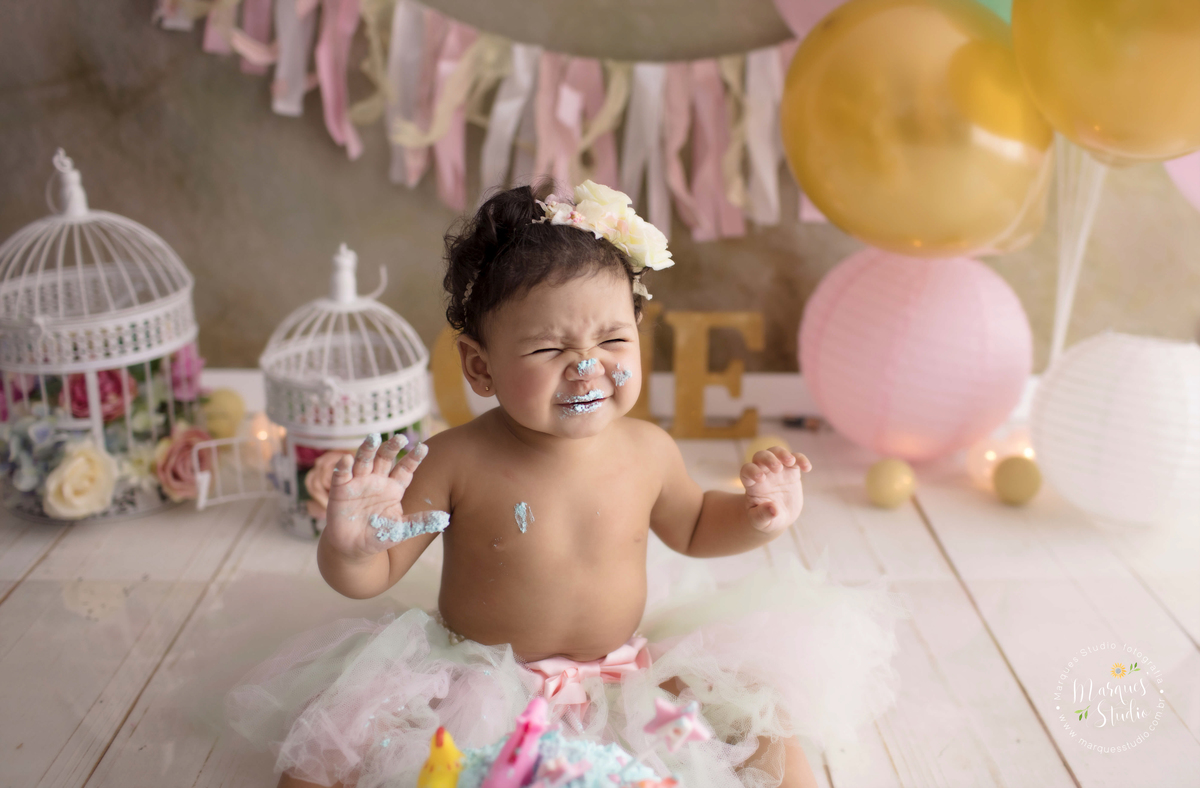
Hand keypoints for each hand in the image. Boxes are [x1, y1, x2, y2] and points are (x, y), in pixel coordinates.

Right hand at [321, 433, 427, 560]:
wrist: (354, 548)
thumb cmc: (379, 536)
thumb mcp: (401, 530)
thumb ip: (420, 522)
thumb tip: (444, 518)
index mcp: (394, 487)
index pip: (405, 469)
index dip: (414, 458)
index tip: (424, 448)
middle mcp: (377, 480)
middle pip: (385, 458)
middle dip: (392, 447)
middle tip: (401, 438)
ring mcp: (358, 482)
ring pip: (364, 460)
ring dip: (367, 449)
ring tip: (373, 438)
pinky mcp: (340, 490)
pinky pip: (342, 475)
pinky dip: (343, 466)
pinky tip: (347, 459)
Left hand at [740, 447, 812, 533]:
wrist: (778, 516)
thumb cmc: (765, 519)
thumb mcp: (761, 521)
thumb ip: (763, 515)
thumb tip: (773, 509)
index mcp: (751, 484)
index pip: (746, 471)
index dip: (751, 471)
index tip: (761, 478)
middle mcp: (762, 472)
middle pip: (760, 456)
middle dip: (768, 459)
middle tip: (777, 468)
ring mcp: (777, 470)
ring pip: (776, 452)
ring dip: (782, 453)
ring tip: (791, 461)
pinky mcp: (791, 471)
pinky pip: (795, 459)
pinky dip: (800, 459)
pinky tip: (807, 468)